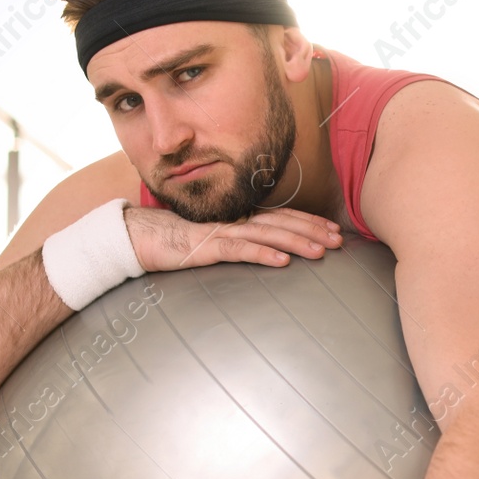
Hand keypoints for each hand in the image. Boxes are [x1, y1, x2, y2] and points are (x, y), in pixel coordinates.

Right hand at [124, 206, 342, 272]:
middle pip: (281, 223)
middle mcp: (235, 221)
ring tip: (320, 252)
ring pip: (266, 234)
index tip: (334, 231)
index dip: (309, 222)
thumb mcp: (217, 243)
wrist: (140, 237)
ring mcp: (221, 232)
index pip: (282, 217)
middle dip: (312, 231)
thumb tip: (270, 251)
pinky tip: (282, 261)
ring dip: (296, 242)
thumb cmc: (178, 242)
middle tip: (338, 241)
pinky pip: (238, 250)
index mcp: (240, 220)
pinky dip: (262, 253)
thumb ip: (241, 243)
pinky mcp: (206, 247)